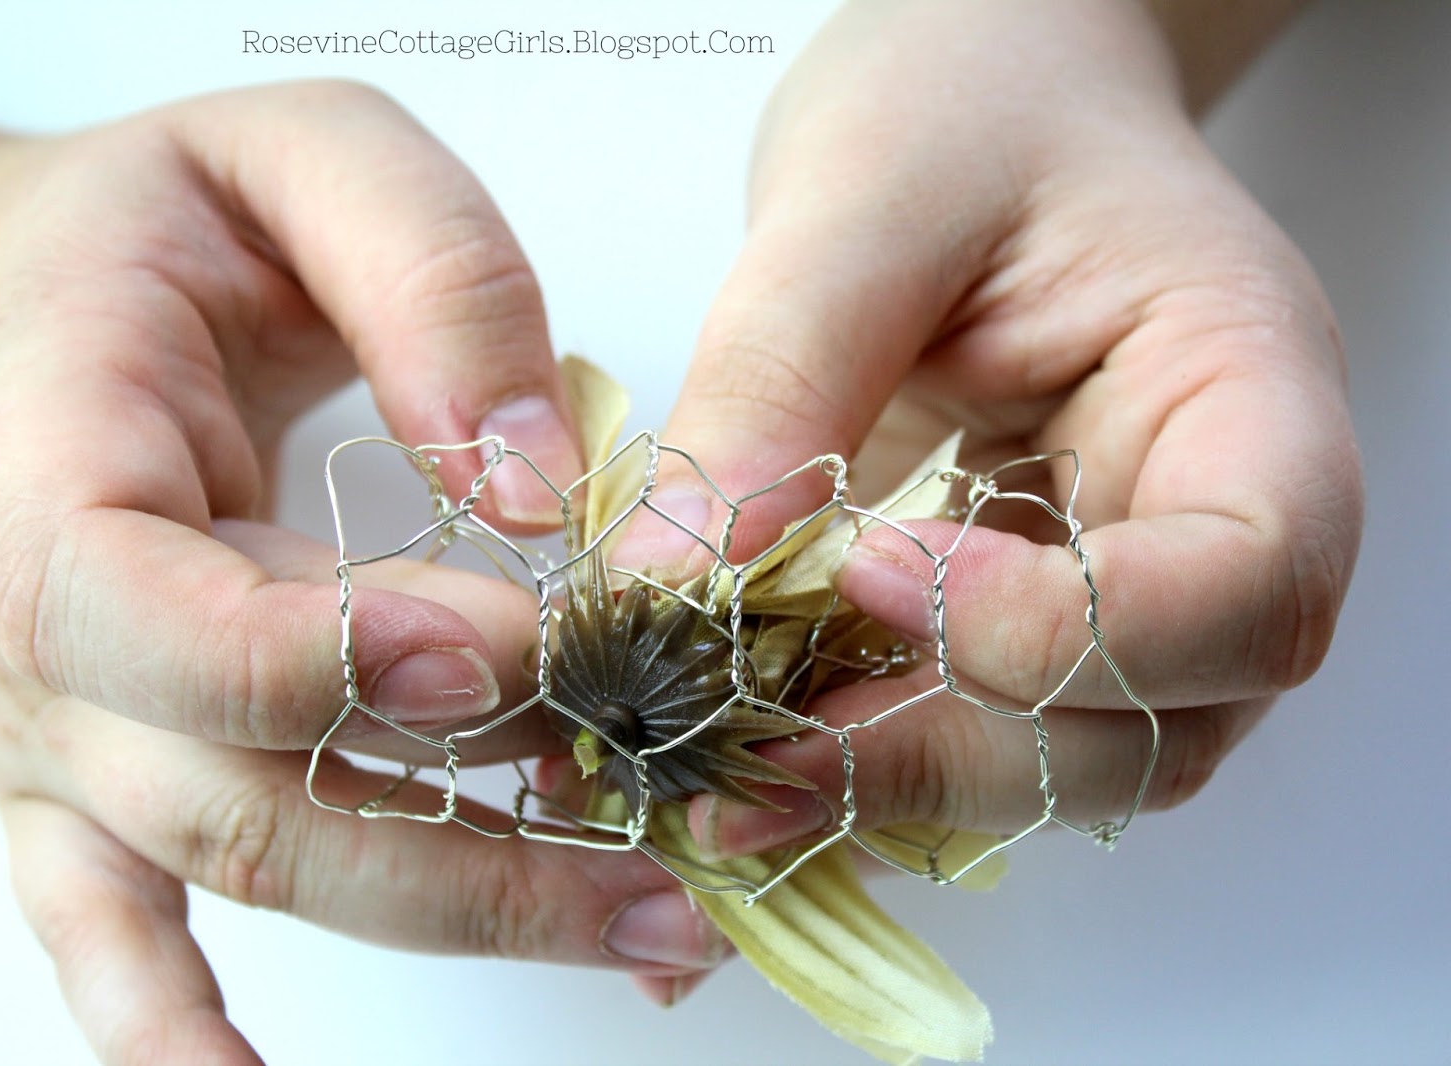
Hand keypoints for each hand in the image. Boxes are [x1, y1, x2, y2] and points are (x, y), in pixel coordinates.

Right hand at [0, 82, 722, 1062]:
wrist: (12, 304)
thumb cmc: (155, 224)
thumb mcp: (297, 156)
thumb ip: (429, 275)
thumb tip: (539, 475)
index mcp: (50, 458)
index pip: (155, 612)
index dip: (330, 659)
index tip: (518, 653)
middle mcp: (36, 628)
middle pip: (235, 790)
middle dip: (465, 839)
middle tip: (663, 847)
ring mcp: (60, 729)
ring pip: (237, 867)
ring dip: (439, 915)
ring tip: (637, 928)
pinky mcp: (92, 776)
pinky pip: (108, 934)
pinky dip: (175, 1033)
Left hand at [631, 0, 1361, 855]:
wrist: (978, 101)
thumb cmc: (966, 99)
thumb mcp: (863, 199)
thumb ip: (780, 378)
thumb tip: (673, 583)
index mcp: (1243, 384)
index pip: (1245, 585)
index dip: (1065, 631)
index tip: (867, 571)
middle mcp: (1208, 516)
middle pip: (1155, 726)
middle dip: (948, 752)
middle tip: (753, 748)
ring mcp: (1126, 580)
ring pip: (1062, 762)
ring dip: (894, 781)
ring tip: (725, 771)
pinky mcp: (1027, 609)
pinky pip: (973, 728)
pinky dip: (862, 757)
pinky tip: (744, 754)